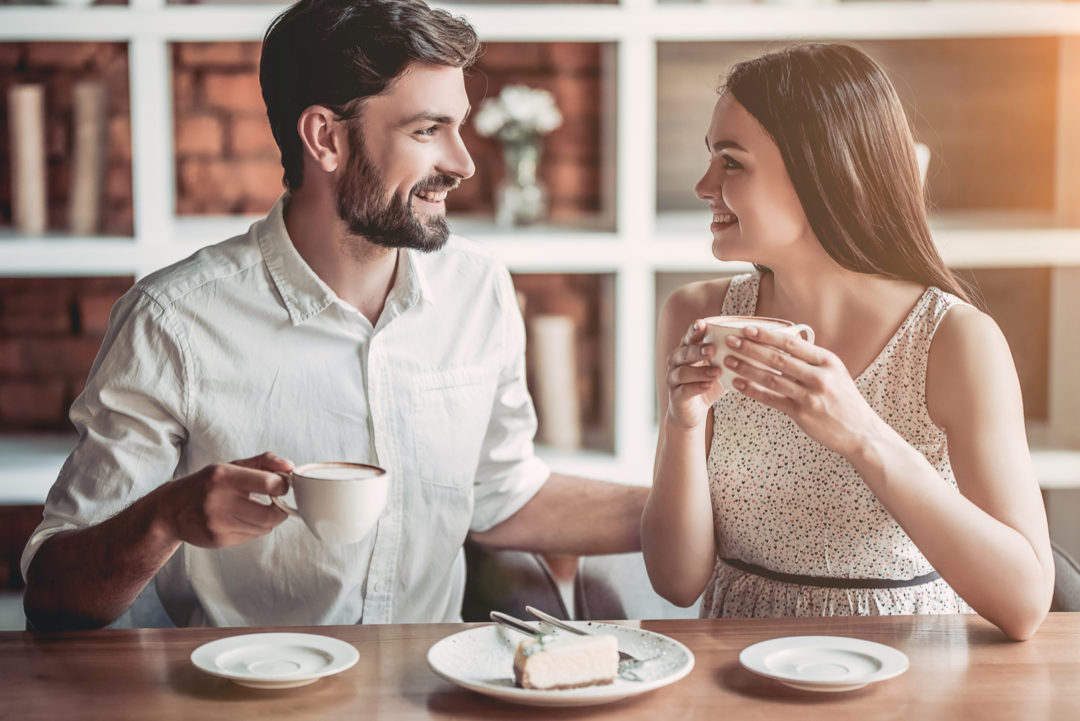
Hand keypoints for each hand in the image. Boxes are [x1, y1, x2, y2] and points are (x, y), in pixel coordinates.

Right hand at [159, 452, 293, 547]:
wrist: (169, 511)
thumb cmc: (206, 484)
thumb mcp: (230, 466)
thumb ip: (263, 462)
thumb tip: (290, 466)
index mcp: (224, 476)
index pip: (270, 484)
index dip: (283, 486)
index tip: (281, 486)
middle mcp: (219, 500)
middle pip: (271, 514)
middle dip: (280, 509)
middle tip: (277, 503)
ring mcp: (217, 523)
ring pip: (263, 527)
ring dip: (267, 520)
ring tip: (255, 509)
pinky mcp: (218, 540)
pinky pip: (251, 537)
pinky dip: (253, 528)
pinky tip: (240, 519)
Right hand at [664, 319, 725, 428]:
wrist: (691, 412)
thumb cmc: (708, 384)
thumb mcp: (720, 367)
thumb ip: (730, 355)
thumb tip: (756, 341)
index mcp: (686, 350)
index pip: (689, 337)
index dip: (694, 330)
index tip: (703, 324)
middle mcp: (676, 362)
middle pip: (684, 352)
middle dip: (698, 350)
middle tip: (713, 349)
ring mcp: (673, 379)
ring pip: (683, 372)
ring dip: (700, 371)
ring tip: (717, 371)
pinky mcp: (676, 397)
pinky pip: (684, 390)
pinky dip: (696, 387)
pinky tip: (708, 385)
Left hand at [722, 325, 885, 456]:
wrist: (861, 432)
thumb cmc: (844, 400)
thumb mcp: (835, 373)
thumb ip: (811, 360)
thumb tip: (783, 343)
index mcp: (827, 361)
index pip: (792, 344)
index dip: (767, 335)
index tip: (747, 328)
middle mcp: (819, 376)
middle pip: (778, 359)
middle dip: (750, 348)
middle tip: (730, 341)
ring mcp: (810, 396)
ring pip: (771, 378)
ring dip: (746, 368)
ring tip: (728, 360)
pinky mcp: (802, 414)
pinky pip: (771, 399)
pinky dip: (752, 390)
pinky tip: (738, 384)